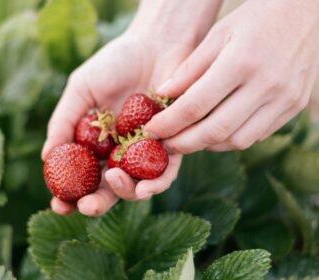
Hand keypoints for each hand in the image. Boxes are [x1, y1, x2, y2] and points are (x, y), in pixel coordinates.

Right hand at [41, 0, 222, 215]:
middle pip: (108, 188)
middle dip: (96, 204)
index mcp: (97, 143)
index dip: (69, 194)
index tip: (58, 204)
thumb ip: (64, 122)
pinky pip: (166, 172)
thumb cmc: (115, 64)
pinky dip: (156, 183)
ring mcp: (146, 152)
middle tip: (86, 207)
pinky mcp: (173, 145)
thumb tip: (46, 158)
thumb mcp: (81, 90)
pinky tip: (145, 186)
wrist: (156, 44)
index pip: (81, 176)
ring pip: (137, 186)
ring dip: (126, 193)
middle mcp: (121, 152)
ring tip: (115, 181)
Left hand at [145, 0, 318, 152]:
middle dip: (183, 144)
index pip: (195, 105)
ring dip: (208, 145)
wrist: (305, 12)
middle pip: (215, 130)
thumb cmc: (254, 18)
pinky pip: (257, 135)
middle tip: (165, 145)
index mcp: (241, 62)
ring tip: (189, 139)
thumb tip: (161, 96)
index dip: (168, 123)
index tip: (151, 130)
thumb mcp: (217, 34)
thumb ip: (189, 69)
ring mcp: (285, 99)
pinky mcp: (294, 106)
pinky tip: (216, 131)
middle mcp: (266, 85)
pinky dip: (231, 138)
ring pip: (237, 141)